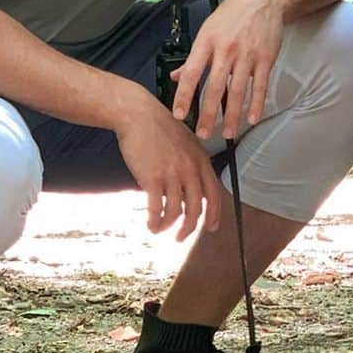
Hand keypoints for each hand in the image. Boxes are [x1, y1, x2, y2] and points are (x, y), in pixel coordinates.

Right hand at [113, 86, 221, 239]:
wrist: (138, 115)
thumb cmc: (159, 128)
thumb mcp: (185, 143)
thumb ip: (191, 165)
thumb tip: (187, 191)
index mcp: (201, 160)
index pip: (214, 195)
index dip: (214, 215)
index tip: (211, 228)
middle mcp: (190, 169)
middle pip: (196, 209)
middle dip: (189, 228)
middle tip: (181, 237)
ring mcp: (172, 174)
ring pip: (175, 212)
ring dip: (167, 226)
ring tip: (158, 230)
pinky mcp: (152, 178)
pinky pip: (156, 209)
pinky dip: (154, 221)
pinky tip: (150, 224)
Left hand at [171, 0, 285, 139]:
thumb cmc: (232, 14)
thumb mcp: (207, 30)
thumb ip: (193, 56)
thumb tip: (177, 76)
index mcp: (207, 42)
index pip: (192, 73)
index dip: (184, 96)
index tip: (180, 115)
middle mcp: (226, 49)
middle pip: (214, 87)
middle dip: (208, 114)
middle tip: (203, 134)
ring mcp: (247, 54)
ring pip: (238, 90)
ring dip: (232, 115)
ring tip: (227, 133)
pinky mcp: (265, 58)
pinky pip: (260, 85)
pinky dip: (257, 104)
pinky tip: (252, 118)